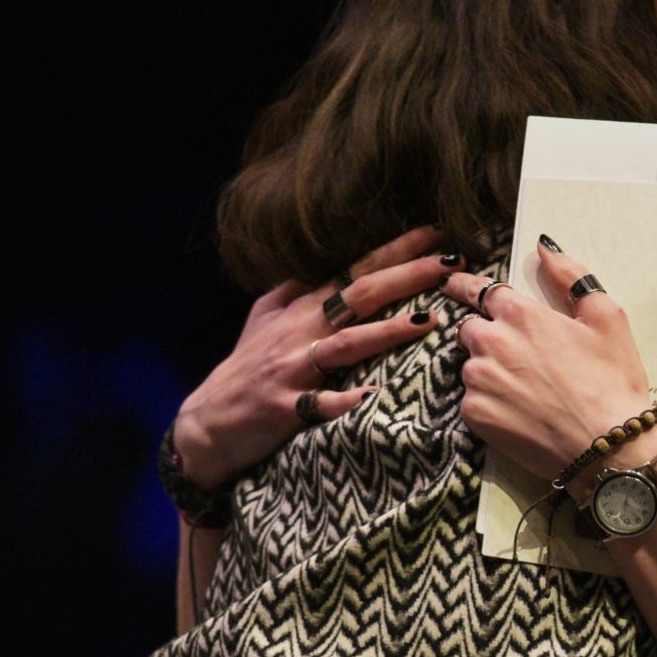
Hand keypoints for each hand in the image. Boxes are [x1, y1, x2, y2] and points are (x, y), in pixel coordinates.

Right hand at [171, 225, 458, 488]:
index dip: (395, 250)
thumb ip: (296, 291)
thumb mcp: (264, 320)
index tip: (436, 232)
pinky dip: (346, 400)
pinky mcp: (286, 408)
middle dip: (406, 276)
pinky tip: (374, 394)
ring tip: (427, 320)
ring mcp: (292, 370)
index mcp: (300, 309)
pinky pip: (320, 405)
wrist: (206, 424)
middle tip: (451, 262)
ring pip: (345, 345)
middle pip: (358, 296)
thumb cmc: (244, 369)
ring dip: (386, 332)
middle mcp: (299, 333)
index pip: (354, 270)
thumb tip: (325, 265)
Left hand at [444, 237, 656, 487]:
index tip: (453, 285)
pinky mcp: (473, 415)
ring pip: (471, 365)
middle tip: (517, 355)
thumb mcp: (606, 317)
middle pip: (470, 328)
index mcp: (520, 313)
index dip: (465, 287)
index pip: (479, 289)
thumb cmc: (612, 381)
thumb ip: (571, 276)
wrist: (608, 448)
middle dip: (486, 335)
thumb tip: (544, 246)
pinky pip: (472, 399)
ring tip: (525, 389)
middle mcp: (490, 342)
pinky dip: (490, 402)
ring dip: (489, 370)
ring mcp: (478, 380)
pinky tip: (520, 412)